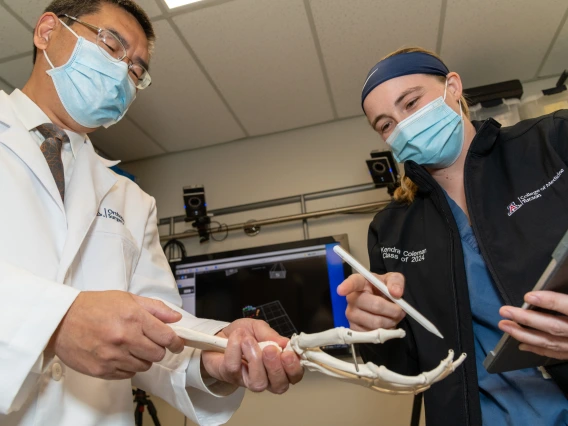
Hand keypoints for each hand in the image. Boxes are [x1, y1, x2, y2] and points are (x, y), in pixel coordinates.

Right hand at [48, 291, 184, 379]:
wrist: (60, 321)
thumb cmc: (93, 306)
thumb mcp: (126, 298)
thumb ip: (155, 308)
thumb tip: (175, 318)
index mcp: (133, 318)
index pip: (167, 337)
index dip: (176, 342)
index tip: (177, 343)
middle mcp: (125, 338)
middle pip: (158, 355)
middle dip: (157, 349)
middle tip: (148, 342)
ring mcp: (113, 356)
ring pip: (144, 366)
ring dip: (142, 359)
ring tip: (131, 347)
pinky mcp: (102, 370)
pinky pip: (127, 375)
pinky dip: (128, 367)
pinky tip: (119, 355)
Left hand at [201, 319, 302, 393]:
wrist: (217, 336)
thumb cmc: (243, 335)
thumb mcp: (258, 328)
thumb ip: (270, 335)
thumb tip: (285, 343)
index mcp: (278, 365)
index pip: (293, 376)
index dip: (294, 368)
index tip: (289, 353)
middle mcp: (266, 377)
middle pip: (279, 386)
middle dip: (276, 368)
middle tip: (270, 349)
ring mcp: (247, 379)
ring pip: (258, 382)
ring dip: (255, 360)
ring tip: (249, 341)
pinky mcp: (230, 376)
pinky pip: (235, 367)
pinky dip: (236, 348)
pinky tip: (237, 337)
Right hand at [337, 272, 405, 330]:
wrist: (383, 302)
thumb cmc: (384, 288)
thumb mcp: (393, 279)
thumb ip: (396, 282)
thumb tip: (396, 293)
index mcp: (359, 282)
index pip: (352, 283)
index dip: (346, 286)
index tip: (341, 290)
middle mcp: (351, 298)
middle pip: (374, 306)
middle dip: (392, 310)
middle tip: (400, 310)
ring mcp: (351, 314)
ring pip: (376, 322)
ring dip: (390, 322)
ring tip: (394, 317)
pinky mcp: (354, 329)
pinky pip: (373, 334)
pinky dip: (384, 331)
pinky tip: (385, 324)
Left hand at [499, 291, 567, 359]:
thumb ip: (565, 300)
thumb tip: (542, 293)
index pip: (567, 306)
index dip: (549, 301)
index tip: (528, 297)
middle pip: (552, 326)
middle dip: (527, 319)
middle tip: (504, 311)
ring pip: (549, 342)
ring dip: (524, 334)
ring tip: (504, 325)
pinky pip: (554, 354)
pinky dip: (537, 349)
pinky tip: (521, 345)